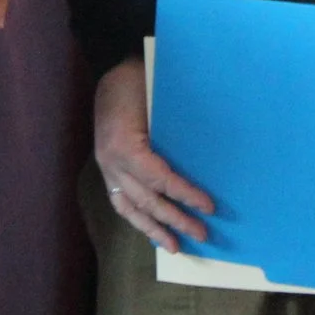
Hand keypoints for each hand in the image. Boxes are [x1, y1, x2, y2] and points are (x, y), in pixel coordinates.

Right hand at [93, 55, 214, 250]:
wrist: (112, 66)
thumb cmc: (141, 79)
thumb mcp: (159, 103)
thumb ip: (175, 136)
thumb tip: (205, 165)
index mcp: (125, 146)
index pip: (160, 179)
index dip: (186, 195)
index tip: (209, 207)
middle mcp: (111, 161)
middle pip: (147, 200)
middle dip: (176, 220)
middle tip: (202, 234)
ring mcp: (105, 166)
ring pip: (129, 207)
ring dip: (153, 229)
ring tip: (175, 247)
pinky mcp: (105, 166)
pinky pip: (119, 199)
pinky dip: (136, 217)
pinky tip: (150, 229)